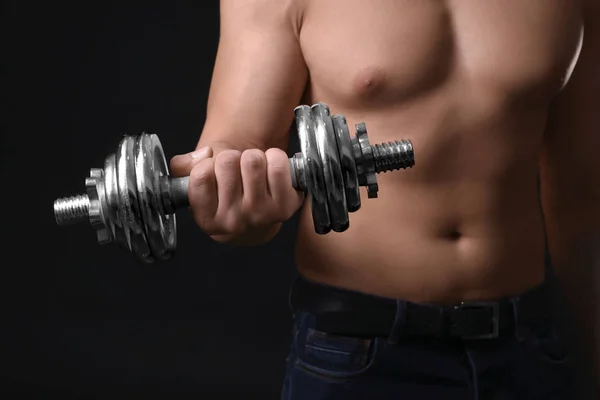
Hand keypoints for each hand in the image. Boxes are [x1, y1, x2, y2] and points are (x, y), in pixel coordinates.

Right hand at [170, 146, 303, 243]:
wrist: (254, 224)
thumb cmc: (224, 197)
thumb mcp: (198, 185)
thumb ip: (183, 167)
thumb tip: (205, 155)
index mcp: (207, 219)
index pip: (201, 175)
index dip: (208, 163)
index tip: (214, 170)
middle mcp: (233, 222)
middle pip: (227, 161)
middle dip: (231, 157)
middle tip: (235, 169)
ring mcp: (261, 215)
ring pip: (253, 160)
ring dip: (253, 156)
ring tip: (252, 170)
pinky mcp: (285, 206)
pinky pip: (277, 164)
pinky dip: (274, 157)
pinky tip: (270, 168)